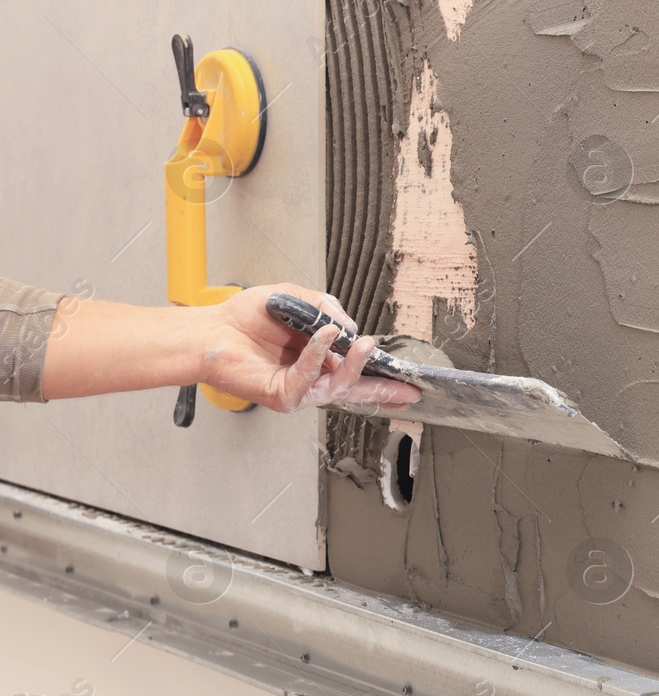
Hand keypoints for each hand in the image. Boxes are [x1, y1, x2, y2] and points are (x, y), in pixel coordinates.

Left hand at [196, 284, 422, 413]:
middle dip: (384, 390)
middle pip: (356, 390)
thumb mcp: (297, 299)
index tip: (409, 385)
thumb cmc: (247, 317)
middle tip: (408, 388)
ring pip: (338, 386)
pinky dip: (318, 354)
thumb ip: (326, 308)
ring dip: (354, 365)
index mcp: (319, 361)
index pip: (357, 373)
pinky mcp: (283, 396)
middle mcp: (312, 380)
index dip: (383, 380)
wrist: (212, 330)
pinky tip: (322, 335)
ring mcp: (299, 391)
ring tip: (363, 344)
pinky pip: (309, 377)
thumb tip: (349, 326)